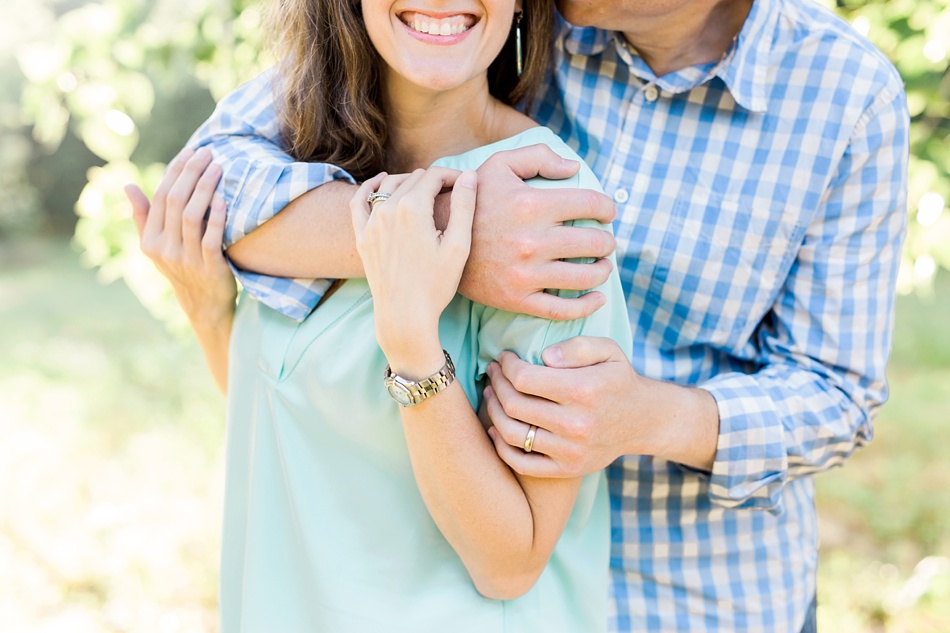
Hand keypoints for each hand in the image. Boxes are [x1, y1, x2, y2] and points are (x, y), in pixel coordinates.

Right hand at [127, 147, 236, 323]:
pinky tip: (224, 198)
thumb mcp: (157, 246)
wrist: (204, 304)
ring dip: (205, 188)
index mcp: (150, 240)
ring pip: (191, 216)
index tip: (190, 151)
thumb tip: (128, 186)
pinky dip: (216, 217)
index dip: (175, 171)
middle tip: (208, 153)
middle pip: (174, 201)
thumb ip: (144, 217)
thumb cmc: (182, 267)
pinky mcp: (209, 268)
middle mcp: (164, 249)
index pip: (160, 197)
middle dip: (191, 173)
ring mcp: (186, 260)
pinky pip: (211, 239)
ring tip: (219, 167)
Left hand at [351, 168, 476, 376]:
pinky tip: (380, 183)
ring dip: (408, 182)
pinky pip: (359, 201)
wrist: (404, 316)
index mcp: (413, 208)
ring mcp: (371, 222)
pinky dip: (370, 188)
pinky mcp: (362, 236)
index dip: (453, 176)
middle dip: (434, 181)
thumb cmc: (435, 284)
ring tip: (425, 191)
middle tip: (450, 194)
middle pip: (414, 179)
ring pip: (389, 185)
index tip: (464, 185)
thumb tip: (468, 175)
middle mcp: (388, 209)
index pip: (434, 176)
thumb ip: (464, 206)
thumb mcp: (458, 245)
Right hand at [459, 144, 617, 320]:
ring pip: (585, 277)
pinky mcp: (517, 299)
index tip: (608, 212)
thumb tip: (575, 168)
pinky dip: (587, 305)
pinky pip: (562, 309)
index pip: (591, 204)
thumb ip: (538, 156)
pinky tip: (597, 298)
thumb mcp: (499, 166)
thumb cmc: (472, 200)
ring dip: (602, 270)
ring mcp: (525, 274)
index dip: (607, 207)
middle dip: (606, 241)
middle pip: (594, 243)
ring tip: (602, 265)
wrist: (434, 240)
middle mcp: (531, 241)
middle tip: (605, 241)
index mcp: (531, 205)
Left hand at [484, 336, 719, 476]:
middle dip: (497, 384)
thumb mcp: (608, 350)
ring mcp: (570, 451)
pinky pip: (522, 463)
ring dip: (493, 412)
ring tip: (492, 396)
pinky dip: (501, 447)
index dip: (506, 366)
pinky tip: (497, 429)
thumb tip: (544, 356)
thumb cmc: (619, 379)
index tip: (503, 358)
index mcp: (583, 390)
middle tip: (493, 373)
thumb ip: (576, 347)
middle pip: (514, 405)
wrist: (643, 420)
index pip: (524, 378)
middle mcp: (576, 424)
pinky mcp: (567, 469)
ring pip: (512, 434)